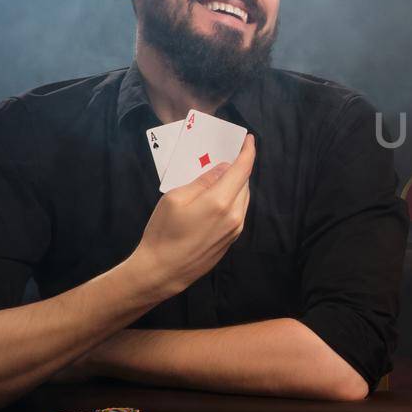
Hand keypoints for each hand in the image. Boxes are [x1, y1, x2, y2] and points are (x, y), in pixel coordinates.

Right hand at [129, 134, 255, 298]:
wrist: (162, 272)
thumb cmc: (163, 233)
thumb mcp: (176, 198)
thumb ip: (203, 180)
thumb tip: (222, 169)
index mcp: (221, 201)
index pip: (243, 169)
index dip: (248, 151)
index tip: (249, 139)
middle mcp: (235, 216)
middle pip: (244, 183)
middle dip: (239, 167)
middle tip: (228, 155)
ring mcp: (235, 230)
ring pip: (242, 198)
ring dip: (236, 184)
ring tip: (222, 174)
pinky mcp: (231, 240)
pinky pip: (237, 212)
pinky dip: (232, 199)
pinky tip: (217, 197)